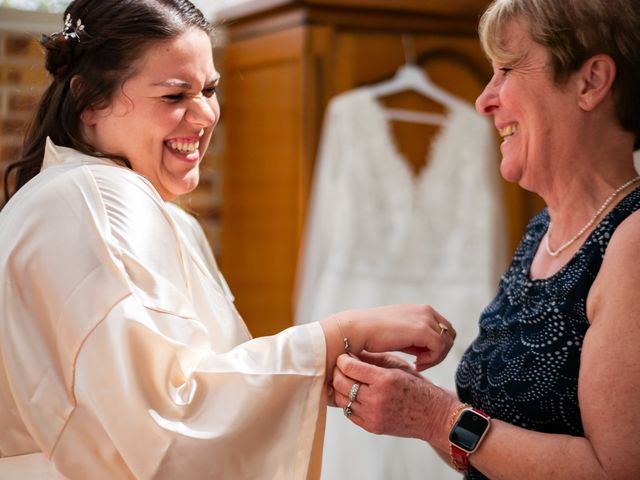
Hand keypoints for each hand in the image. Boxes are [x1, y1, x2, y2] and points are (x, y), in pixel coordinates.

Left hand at [332, 353, 457, 444]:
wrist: (434, 415)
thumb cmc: (417, 387)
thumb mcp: (398, 366)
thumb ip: (373, 359)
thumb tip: (351, 353)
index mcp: (384, 379)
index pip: (350, 368)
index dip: (343, 360)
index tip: (343, 356)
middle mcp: (376, 399)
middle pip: (341, 384)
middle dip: (337, 372)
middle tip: (341, 367)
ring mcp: (373, 416)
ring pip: (342, 400)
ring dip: (340, 388)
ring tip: (346, 380)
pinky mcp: (372, 427)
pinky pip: (349, 413)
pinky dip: (348, 402)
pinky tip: (354, 394)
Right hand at [337, 304, 455, 369]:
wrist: (358, 330)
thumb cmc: (374, 334)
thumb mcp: (400, 333)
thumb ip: (416, 338)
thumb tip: (428, 351)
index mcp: (422, 309)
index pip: (445, 329)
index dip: (438, 346)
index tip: (420, 357)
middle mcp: (426, 311)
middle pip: (450, 335)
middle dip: (439, 352)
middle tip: (421, 362)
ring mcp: (425, 319)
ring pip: (447, 343)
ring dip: (435, 357)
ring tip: (417, 364)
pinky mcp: (422, 330)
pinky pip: (440, 348)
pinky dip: (432, 360)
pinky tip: (416, 364)